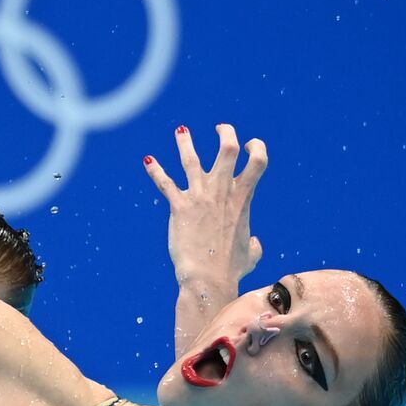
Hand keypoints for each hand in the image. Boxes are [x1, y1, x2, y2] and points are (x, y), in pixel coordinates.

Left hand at [144, 122, 267, 293]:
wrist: (208, 278)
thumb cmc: (231, 270)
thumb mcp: (251, 255)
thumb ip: (255, 245)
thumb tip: (255, 243)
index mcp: (243, 199)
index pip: (258, 162)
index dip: (257, 148)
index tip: (251, 144)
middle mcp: (223, 192)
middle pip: (228, 149)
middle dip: (226, 133)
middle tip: (221, 128)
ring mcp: (200, 197)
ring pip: (192, 159)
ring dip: (186, 142)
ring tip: (181, 131)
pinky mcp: (179, 206)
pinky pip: (165, 182)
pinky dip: (155, 170)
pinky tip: (148, 161)